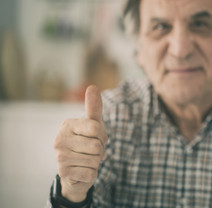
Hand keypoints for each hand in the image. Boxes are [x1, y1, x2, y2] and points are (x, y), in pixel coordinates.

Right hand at [54, 85, 107, 201]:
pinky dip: (92, 173)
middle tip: (93, 151)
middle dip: (100, 150)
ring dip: (96, 162)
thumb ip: (94, 107)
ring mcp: (59, 157)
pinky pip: (90, 173)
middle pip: (96, 145)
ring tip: (88, 160)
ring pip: (94, 159)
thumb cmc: (87, 142)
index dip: (103, 135)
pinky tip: (83, 170)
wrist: (77, 170)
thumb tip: (92, 86)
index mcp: (67, 125)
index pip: (96, 127)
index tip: (97, 138)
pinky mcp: (63, 173)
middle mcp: (59, 139)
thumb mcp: (94, 124)